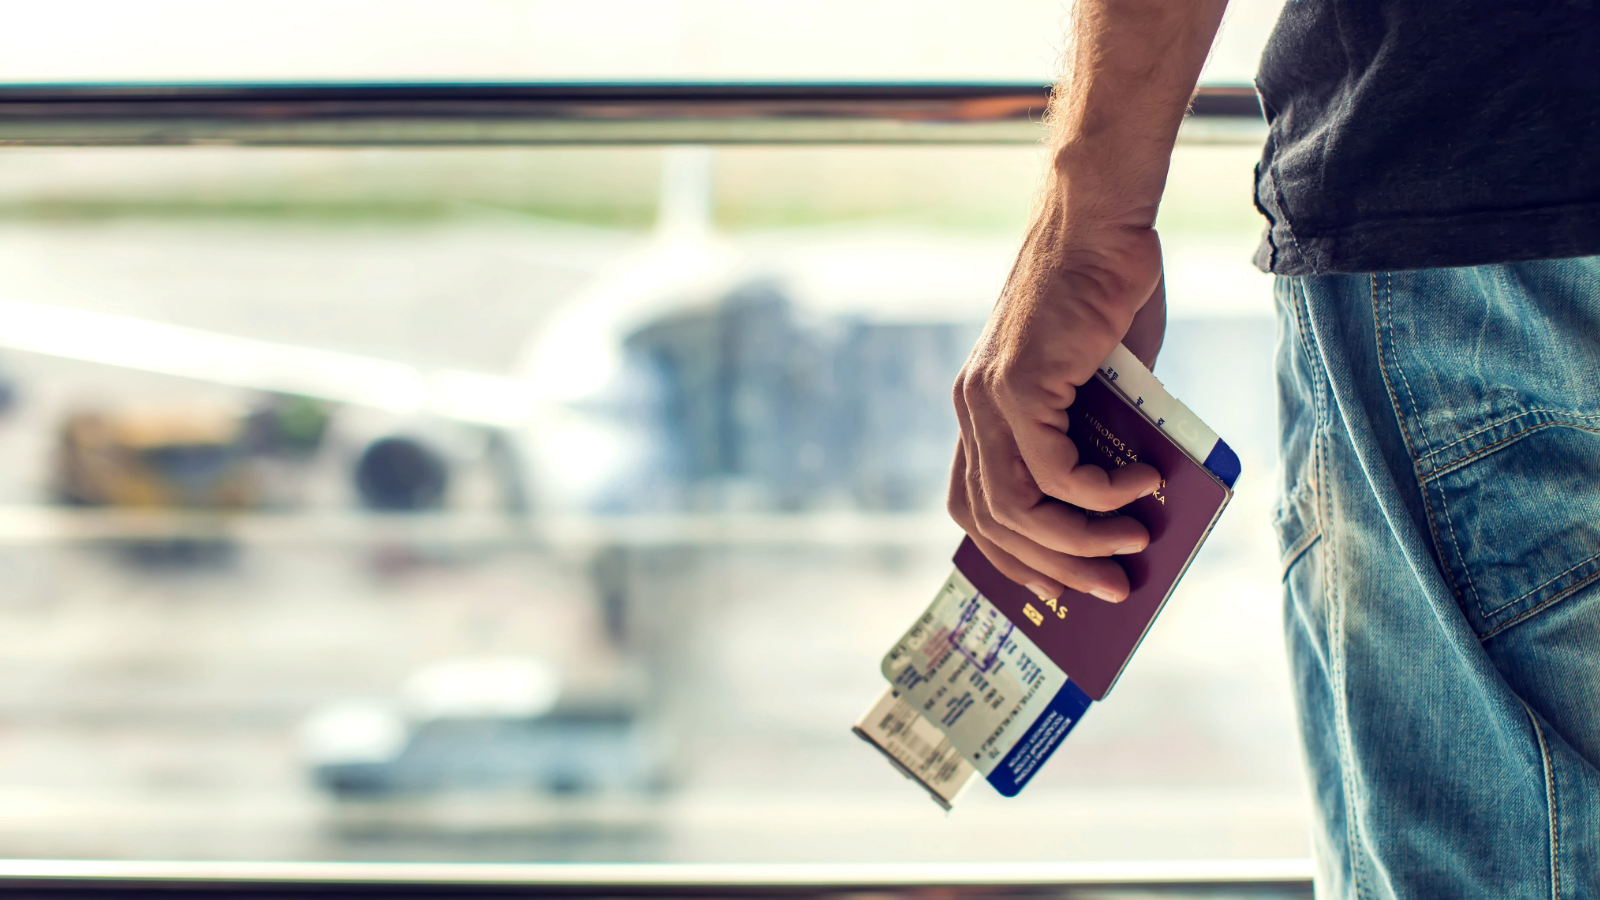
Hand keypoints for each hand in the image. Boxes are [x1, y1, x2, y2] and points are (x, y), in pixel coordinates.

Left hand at [948, 198, 1167, 602]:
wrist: (1103, 225)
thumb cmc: (1107, 297)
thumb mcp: (1104, 386)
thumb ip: (1101, 439)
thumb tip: (1130, 507)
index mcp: (980, 411)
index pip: (973, 506)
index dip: (1010, 555)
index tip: (1056, 587)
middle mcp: (971, 409)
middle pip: (992, 520)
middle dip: (1054, 566)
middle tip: (1110, 589)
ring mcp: (986, 398)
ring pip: (1018, 505)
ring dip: (1079, 541)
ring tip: (1132, 548)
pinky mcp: (1016, 383)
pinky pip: (1054, 469)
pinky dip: (1099, 494)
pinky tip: (1140, 490)